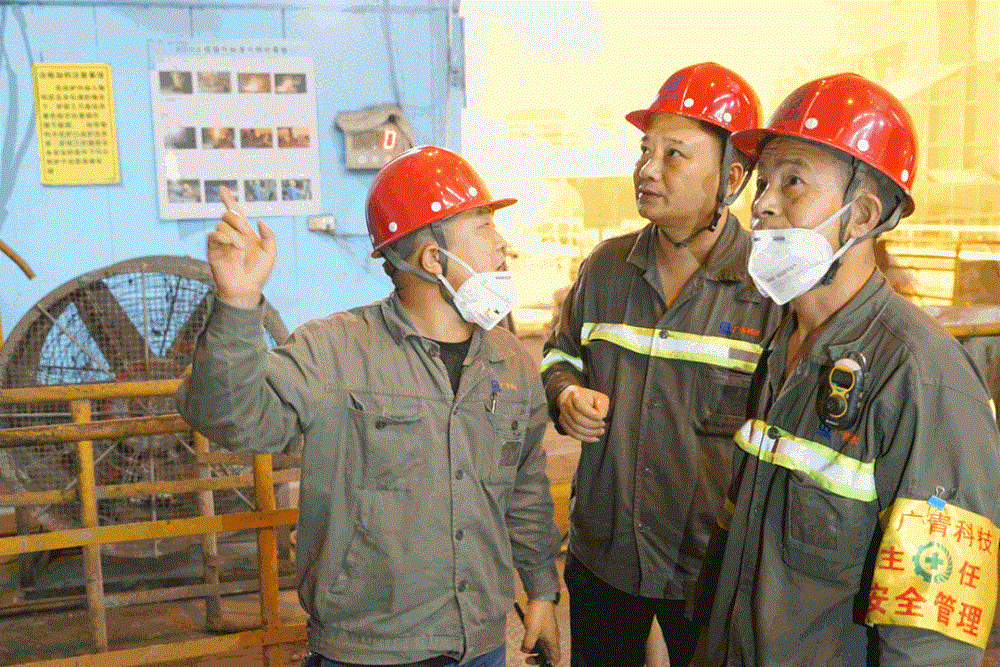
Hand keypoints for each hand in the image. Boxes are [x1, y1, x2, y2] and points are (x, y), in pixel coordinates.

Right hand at [207, 186, 276, 308]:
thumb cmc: (259, 273)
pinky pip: (213, 235)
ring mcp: (222, 242)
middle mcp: (232, 235)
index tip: (222, 189)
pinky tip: (230, 245)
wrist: (246, 288)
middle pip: (228, 215)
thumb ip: (270, 236)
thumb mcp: (270, 253)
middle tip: (247, 234)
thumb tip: (260, 221)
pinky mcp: (213, 250)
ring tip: (240, 248)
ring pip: (222, 225)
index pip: (236, 213)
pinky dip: (222, 237)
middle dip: (238, 220)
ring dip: (234, 234)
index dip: (229, 200)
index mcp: (245, 233)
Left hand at [521, 599, 559, 665]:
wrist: (540, 597)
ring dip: (534, 650)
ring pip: (542, 646)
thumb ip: (528, 644)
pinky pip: (538, 638)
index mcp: (552, 641)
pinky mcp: (542, 627)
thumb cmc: (538, 613)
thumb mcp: (531, 631)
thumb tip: (525, 651)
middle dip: (537, 658)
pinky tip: (525, 639)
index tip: (539, 664)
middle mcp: (551, 637)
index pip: (555, 658)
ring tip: (525, 649)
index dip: (549, 664)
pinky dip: (532, 641)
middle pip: (547, 654)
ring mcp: (547, 632)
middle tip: (527, 659)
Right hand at [557, 385, 608, 442]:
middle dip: (592, 425)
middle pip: (577, 419)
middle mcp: (566, 405)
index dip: (591, 415)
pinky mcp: (563, 422)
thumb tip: (600, 416)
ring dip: (590, 433)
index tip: (601, 418)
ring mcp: (563, 414)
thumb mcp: (598, 396)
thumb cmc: (588, 398)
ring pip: (575, 429)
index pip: (580, 406)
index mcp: (575, 396)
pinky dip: (584, 438)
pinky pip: (572, 434)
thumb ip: (601, 405)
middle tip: (602, 425)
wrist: (573, 397)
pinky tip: (594, 438)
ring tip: (600, 431)